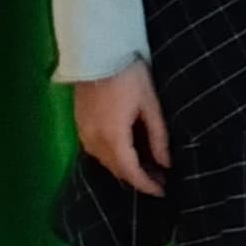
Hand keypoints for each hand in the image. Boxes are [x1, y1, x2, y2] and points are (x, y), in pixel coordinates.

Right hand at [73, 62, 170, 192]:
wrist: (97, 53)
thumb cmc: (129, 75)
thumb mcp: (150, 105)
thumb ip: (158, 136)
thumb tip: (165, 163)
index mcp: (113, 136)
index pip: (130, 171)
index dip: (146, 185)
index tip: (162, 192)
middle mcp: (94, 139)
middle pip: (116, 169)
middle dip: (137, 178)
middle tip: (159, 179)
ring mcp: (83, 132)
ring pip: (104, 161)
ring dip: (124, 168)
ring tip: (147, 169)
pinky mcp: (79, 124)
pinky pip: (95, 150)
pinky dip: (112, 157)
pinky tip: (126, 153)